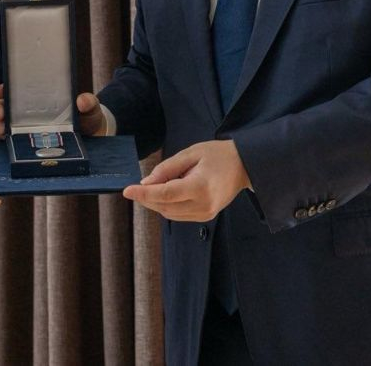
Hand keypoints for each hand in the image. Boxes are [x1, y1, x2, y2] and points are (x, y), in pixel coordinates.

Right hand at [0, 84, 107, 137]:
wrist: (91, 138)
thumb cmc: (86, 117)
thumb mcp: (89, 107)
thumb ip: (88, 102)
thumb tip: (82, 101)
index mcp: (40, 98)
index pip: (17, 90)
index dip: (5, 89)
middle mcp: (29, 111)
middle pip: (6, 106)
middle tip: (0, 114)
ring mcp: (27, 128)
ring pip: (4, 124)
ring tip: (1, 130)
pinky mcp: (28, 144)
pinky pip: (11, 141)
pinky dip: (2, 140)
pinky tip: (0, 140)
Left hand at [122, 140, 249, 221]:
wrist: (244, 166)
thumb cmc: (218, 155)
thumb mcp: (191, 153)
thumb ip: (167, 168)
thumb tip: (146, 183)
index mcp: (201, 187)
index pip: (165, 194)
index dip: (144, 193)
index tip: (126, 190)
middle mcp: (203, 205)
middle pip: (164, 206)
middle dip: (146, 197)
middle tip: (136, 185)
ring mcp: (205, 214)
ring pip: (169, 213)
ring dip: (155, 202)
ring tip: (154, 186)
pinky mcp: (205, 216)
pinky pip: (178, 215)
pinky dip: (166, 205)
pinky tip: (166, 193)